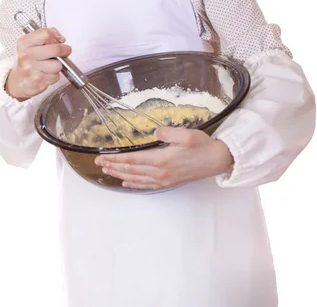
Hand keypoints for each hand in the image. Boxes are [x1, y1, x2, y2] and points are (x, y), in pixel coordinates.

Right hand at [5, 27, 71, 100]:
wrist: (18, 80)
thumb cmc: (28, 61)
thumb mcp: (32, 43)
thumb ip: (48, 35)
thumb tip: (61, 39)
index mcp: (24, 43)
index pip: (46, 34)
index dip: (55, 38)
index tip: (57, 41)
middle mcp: (26, 55)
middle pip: (55, 49)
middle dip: (65, 51)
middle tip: (65, 52)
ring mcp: (30, 69)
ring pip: (58, 64)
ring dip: (57, 66)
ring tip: (49, 66)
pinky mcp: (37, 81)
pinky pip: (55, 76)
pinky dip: (54, 76)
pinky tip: (46, 74)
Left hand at [94, 127, 233, 189]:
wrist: (217, 160)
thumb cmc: (202, 145)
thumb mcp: (187, 134)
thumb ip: (169, 133)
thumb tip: (155, 132)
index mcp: (162, 160)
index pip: (133, 159)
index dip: (116, 158)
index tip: (103, 156)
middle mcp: (160, 172)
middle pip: (131, 170)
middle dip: (114, 166)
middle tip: (99, 163)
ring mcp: (164, 179)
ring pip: (136, 179)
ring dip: (121, 175)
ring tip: (108, 172)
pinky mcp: (169, 182)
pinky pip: (147, 185)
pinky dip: (134, 184)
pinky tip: (127, 183)